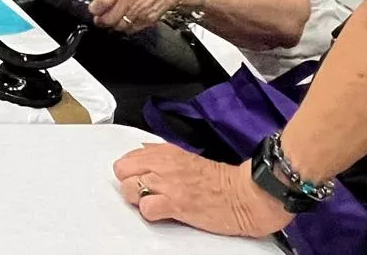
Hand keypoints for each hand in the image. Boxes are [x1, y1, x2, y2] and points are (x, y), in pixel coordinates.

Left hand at [89, 0, 188, 30]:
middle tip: (100, 18)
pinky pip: (129, 30)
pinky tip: (125, 21)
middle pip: (107, 19)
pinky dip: (125, 28)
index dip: (94, 9)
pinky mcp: (145, 21)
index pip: (101, 2)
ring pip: (117, 27)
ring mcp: (138, 12)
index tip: (93, 9)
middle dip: (100, 21)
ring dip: (112, 25)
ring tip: (112, 19)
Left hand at [113, 145, 290, 237]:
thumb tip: (141, 152)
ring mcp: (168, 183)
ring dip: (139, 200)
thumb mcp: (186, 158)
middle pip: (122, 172)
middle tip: (146, 194)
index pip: (126, 158)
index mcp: (166, 152)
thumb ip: (162, 156)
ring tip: (157, 203)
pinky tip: (164, 213)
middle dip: (130, 185)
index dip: (131, 174)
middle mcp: (163, 164)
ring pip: (129, 189)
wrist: (244, 195)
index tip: (140, 181)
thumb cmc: (220, 181)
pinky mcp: (175, 203)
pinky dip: (151, 214)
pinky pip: (146, 209)